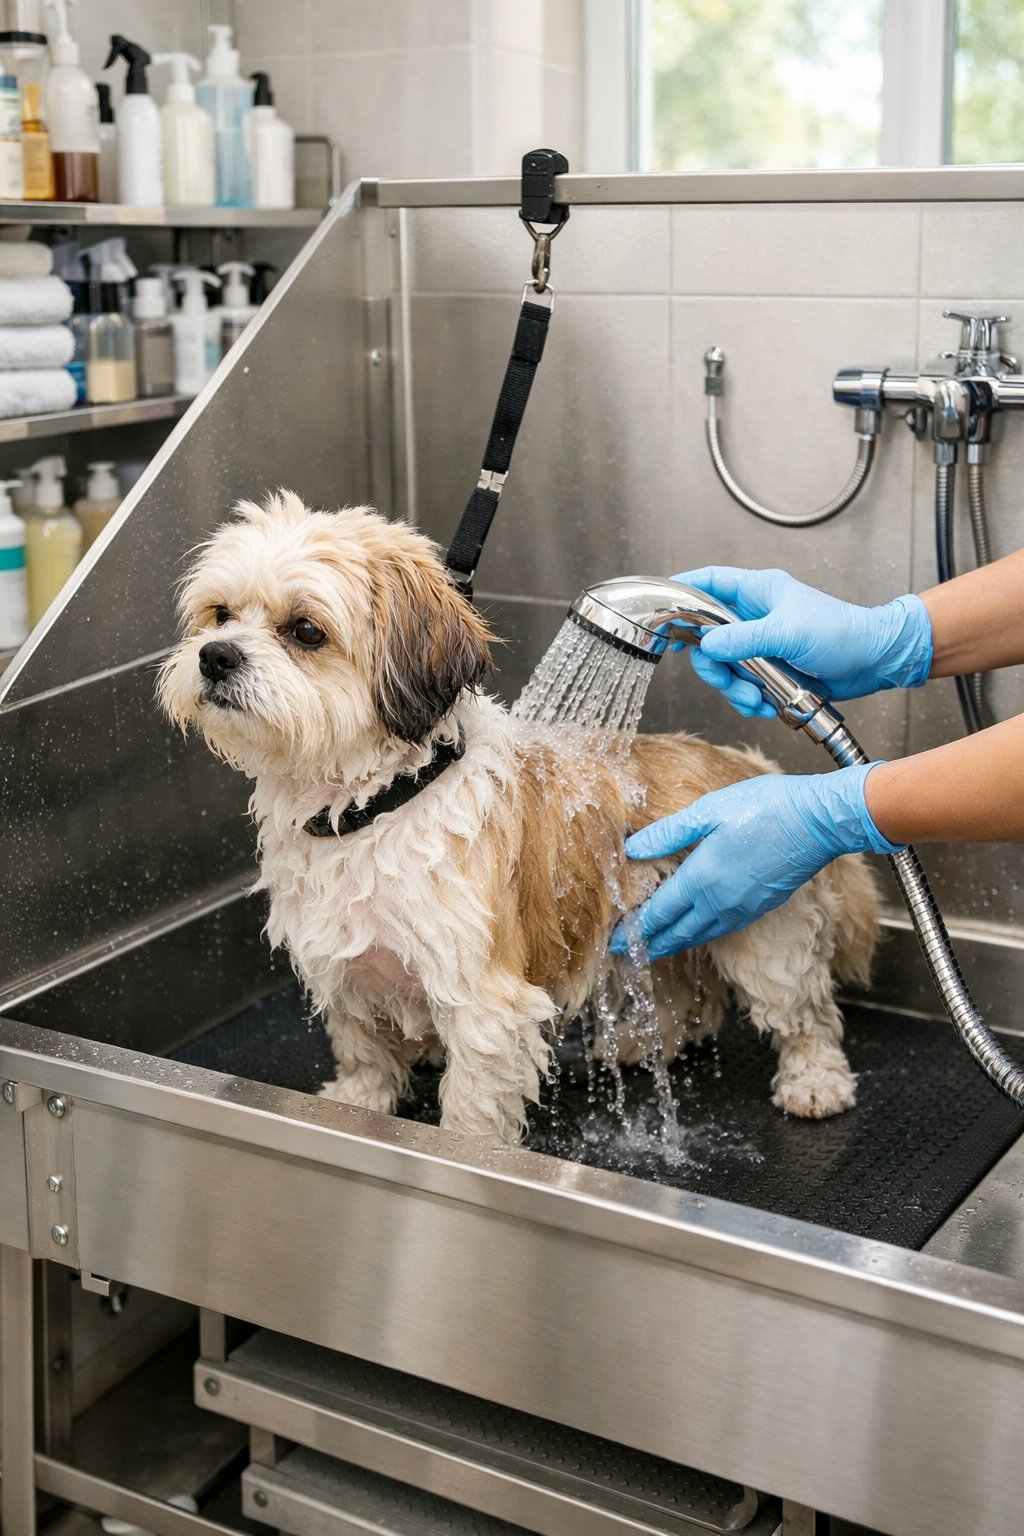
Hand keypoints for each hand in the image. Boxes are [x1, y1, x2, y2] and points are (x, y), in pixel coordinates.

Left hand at [609, 764, 898, 958]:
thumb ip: (668, 834)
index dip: (636, 930)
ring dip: (675, 944)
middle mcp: (720, 902)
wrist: (818, 821)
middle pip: (677, 933)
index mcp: (702, 878)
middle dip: (649, 945)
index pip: (659, 913)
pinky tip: (697, 932)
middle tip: (626, 956)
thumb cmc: (766, 808)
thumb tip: (632, 848)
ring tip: (655, 950)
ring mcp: (743, 908)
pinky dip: (701, 936)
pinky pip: (722, 930)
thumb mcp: (708, 811)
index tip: (616, 943)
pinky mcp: (760, 906)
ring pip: (701, 935)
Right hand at [674, 566, 931, 717]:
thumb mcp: (789, 633)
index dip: (683, 592)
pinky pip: (743, 685)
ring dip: (734, 688)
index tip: (662, 609)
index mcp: (758, 592)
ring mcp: (761, 643)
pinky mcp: (770, 668)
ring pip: (724, 666)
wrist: (874, 662)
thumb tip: (709, 645)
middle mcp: (755, 615)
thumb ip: (745, 639)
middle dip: (714, 665)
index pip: (709, 583)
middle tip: (725, 678)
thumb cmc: (843, 633)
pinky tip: (766, 705)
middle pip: (708, 636)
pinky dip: (749, 699)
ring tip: (755, 699)